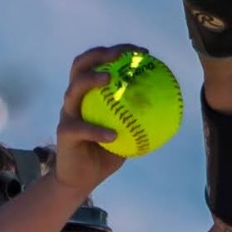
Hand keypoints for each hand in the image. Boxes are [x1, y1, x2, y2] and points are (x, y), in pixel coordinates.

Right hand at [54, 47, 130, 198]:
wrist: (80, 180)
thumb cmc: (104, 155)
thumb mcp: (127, 136)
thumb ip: (139, 120)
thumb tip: (166, 109)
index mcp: (89, 95)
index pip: (100, 63)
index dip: (119, 52)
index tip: (142, 52)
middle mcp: (75, 99)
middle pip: (80, 66)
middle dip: (100, 54)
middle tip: (121, 55)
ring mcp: (68, 115)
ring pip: (73, 90)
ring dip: (90, 80)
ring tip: (107, 79)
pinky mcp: (64, 133)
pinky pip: (80, 129)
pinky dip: (96, 131)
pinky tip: (113, 135)